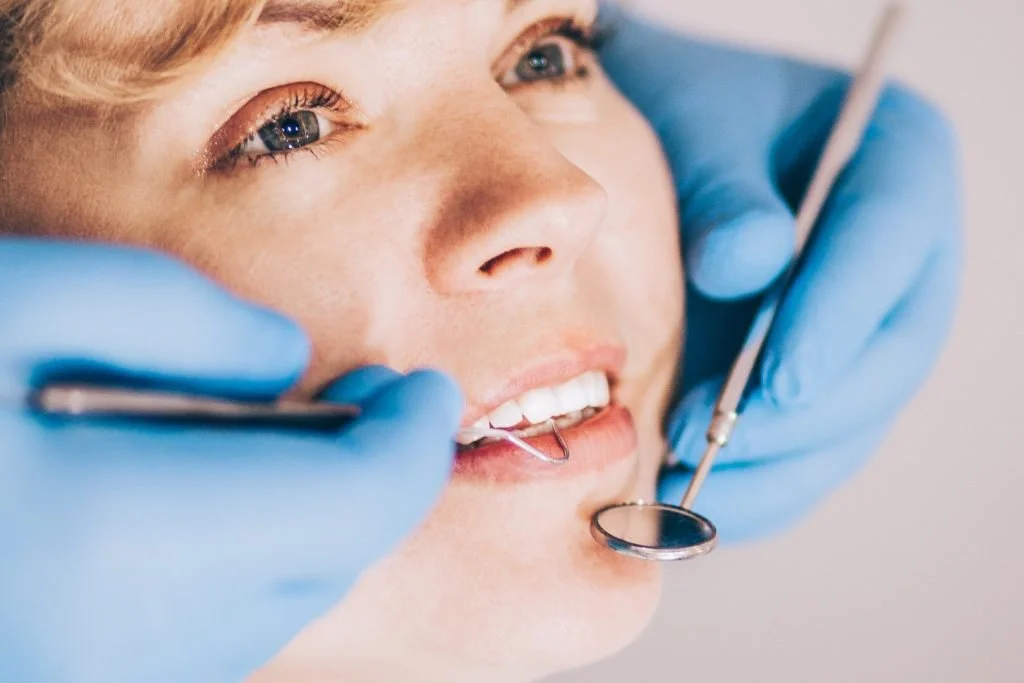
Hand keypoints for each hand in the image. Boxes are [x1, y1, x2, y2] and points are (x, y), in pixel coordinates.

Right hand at [0, 239, 462, 682]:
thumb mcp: (21, 298)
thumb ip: (183, 317)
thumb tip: (286, 364)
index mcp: (119, 534)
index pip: (349, 508)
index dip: (411, 445)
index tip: (429, 389)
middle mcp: (125, 640)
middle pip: (327, 563)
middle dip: (374, 478)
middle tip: (378, 397)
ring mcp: (100, 679)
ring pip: (278, 602)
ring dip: (315, 520)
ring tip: (300, 433)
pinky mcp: (81, 680)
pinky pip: (215, 627)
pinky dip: (250, 559)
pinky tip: (218, 494)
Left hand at [599, 8, 961, 540]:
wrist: (669, 130)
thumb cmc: (689, 107)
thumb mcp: (698, 120)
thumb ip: (724, 191)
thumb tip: (745, 265)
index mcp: (897, 161)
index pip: (888, 243)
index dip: (839, 319)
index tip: (778, 384)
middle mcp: (899, 254)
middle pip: (887, 351)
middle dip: (801, 414)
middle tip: (713, 444)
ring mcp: (861, 320)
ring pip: (855, 413)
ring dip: (780, 465)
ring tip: (696, 489)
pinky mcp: (817, 368)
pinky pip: (814, 438)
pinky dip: (766, 478)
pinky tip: (703, 499)